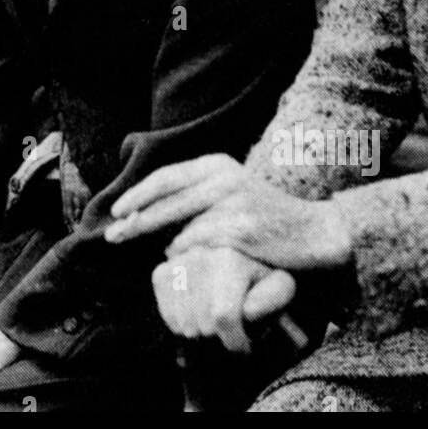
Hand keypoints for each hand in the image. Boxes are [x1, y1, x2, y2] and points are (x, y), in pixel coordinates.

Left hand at [107, 155, 351, 271]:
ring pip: (180, 229)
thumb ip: (196, 194)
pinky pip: (200, 247)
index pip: (165, 177)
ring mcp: (232, 202)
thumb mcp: (231, 190)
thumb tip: (146, 210)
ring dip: (168, 246)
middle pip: (164, 200)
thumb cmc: (266, 216)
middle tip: (113, 236)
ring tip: (163, 256)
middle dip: (134, 220)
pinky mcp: (240, 229)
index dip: (137, 195)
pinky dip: (190, 256)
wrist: (314, 233)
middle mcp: (223, 178)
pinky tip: (190, 264)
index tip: (116, 211)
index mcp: (217, 164)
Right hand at [153, 247, 300, 351]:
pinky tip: (198, 315)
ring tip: (215, 322)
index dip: (235, 341)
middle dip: (220, 336)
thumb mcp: (279, 284)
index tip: (244, 346)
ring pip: (183, 324)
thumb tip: (247, 310)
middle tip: (231, 330)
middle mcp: (198, 255)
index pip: (223, 316)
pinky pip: (168, 315)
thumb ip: (273, 297)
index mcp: (229, 258)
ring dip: (202, 332)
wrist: (233, 251)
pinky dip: (182, 324)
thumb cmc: (259, 276)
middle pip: (203, 324)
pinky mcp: (161, 272)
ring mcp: (176, 263)